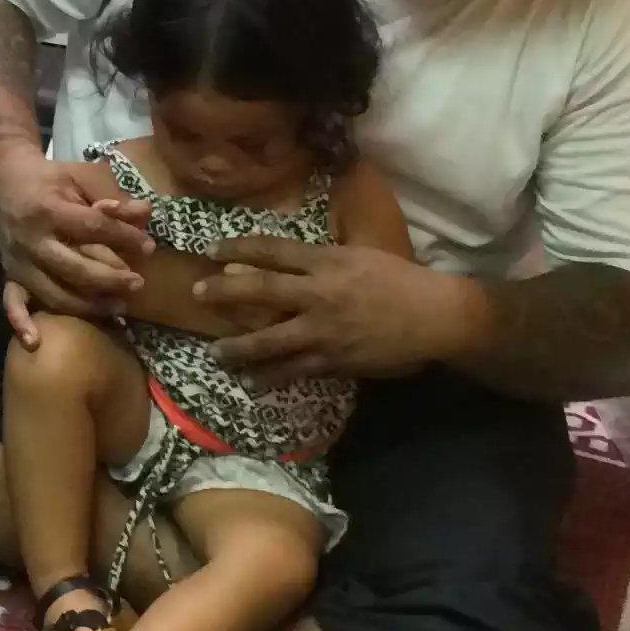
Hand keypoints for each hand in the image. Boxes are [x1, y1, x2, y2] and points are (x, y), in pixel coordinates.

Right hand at [0, 151, 151, 324]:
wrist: (4, 180)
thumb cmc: (51, 179)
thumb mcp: (82, 176)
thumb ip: (112, 194)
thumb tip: (146, 212)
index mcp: (49, 208)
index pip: (92, 227)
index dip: (123, 237)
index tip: (149, 246)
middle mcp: (30, 239)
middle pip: (73, 267)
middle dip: (110, 279)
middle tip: (138, 284)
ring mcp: (18, 260)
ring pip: (52, 292)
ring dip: (87, 305)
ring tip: (118, 308)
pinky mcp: (9, 274)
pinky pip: (11, 302)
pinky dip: (21, 323)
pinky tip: (35, 342)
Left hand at [189, 240, 481, 382]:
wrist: (433, 316)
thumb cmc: (401, 280)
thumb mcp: (362, 254)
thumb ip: (326, 258)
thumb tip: (293, 258)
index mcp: (327, 261)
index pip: (273, 250)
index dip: (239, 248)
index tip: (212, 249)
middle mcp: (319, 293)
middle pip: (260, 290)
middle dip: (224, 292)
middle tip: (196, 292)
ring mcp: (323, 330)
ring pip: (269, 339)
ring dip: (238, 347)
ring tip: (214, 354)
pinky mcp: (333, 360)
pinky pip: (293, 370)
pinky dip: (271, 377)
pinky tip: (252, 383)